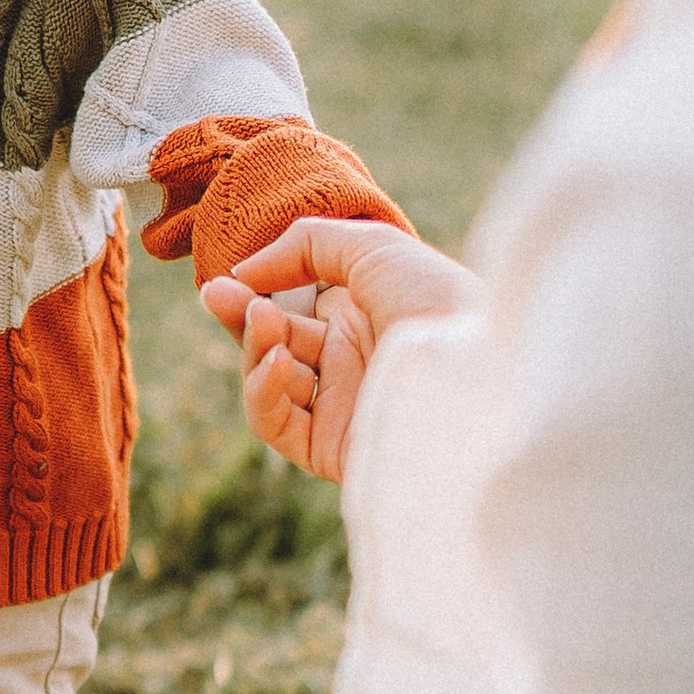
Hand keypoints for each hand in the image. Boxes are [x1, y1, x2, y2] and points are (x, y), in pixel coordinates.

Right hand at [203, 216, 475, 483]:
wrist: (477, 364)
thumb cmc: (435, 296)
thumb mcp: (368, 245)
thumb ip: (301, 246)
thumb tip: (243, 274)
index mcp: (364, 319)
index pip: (290, 313)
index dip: (252, 297)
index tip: (222, 280)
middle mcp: (353, 365)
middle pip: (272, 347)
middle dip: (242, 319)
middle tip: (215, 296)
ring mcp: (344, 407)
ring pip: (268, 385)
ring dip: (254, 349)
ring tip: (265, 320)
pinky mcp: (337, 448)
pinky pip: (278, 426)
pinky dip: (262, 392)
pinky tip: (274, 361)